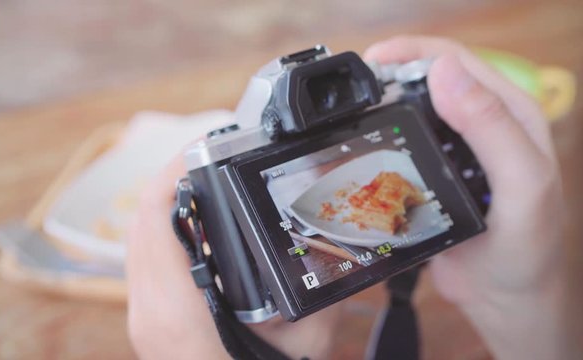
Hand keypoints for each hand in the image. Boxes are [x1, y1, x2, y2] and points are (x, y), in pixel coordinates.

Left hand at [126, 156, 341, 359]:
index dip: (175, 166)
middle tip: (213, 155)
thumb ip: (321, 294)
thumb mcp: (307, 341)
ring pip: (139, 236)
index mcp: (176, 309)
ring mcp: (141, 315)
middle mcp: (147, 307)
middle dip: (175, 176)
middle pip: (142, 217)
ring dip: (169, 201)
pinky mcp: (149, 320)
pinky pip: (146, 258)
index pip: (154, 214)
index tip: (206, 142)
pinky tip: (198, 225)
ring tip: (207, 180)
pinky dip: (167, 230)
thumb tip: (346, 256)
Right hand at [364, 36, 573, 358]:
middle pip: (429, 80)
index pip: (457, 62)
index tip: (373, 61)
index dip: (413, 52)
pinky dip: (381, 137)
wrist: (507, 298)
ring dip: (383, 105)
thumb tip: (444, 70)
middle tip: (355, 90)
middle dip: (391, 74)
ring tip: (352, 113)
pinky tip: (364, 146)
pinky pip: (403, 144)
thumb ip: (490, 125)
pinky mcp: (434, 173)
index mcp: (509, 113)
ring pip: (412, 111)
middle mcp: (481, 125)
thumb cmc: (527, 246)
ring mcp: (455, 150)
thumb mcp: (520, 183)